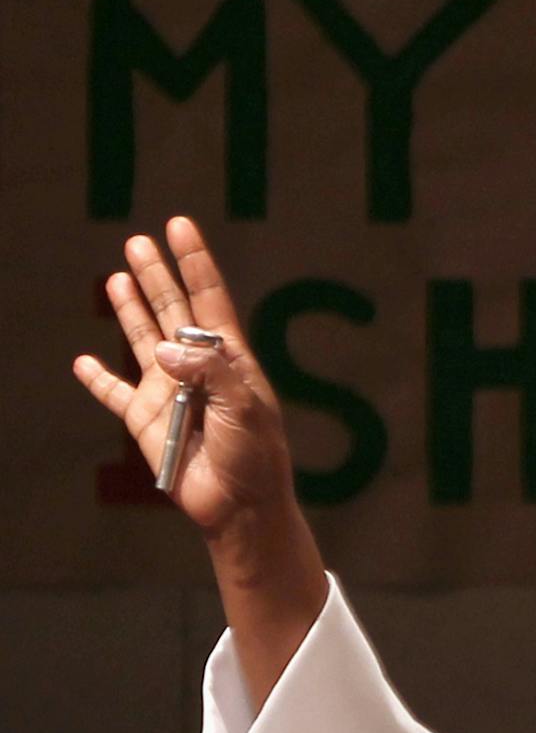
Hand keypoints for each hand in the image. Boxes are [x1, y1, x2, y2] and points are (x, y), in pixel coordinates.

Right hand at [72, 216, 301, 544]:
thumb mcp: (245, 409)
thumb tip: (163, 350)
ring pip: (143, 340)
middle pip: (171, 311)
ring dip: (130, 309)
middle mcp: (197, 369)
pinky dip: (97, 379)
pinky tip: (83, 362)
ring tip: (119, 277)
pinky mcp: (145, 420)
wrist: (240, 507)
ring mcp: (168, 392)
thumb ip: (209, 374)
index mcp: (229, 360)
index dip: (195, 263)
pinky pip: (114, 394)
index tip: (181, 226)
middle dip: (158, 276)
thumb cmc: (255, 457)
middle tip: (140, 241)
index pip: (209, 301)